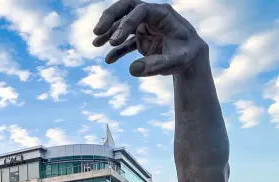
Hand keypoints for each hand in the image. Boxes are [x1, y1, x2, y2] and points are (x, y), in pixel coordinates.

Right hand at [92, 0, 207, 76]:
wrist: (191, 59)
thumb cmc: (187, 56)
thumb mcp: (177, 61)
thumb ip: (157, 65)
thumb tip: (133, 69)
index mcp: (163, 14)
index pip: (140, 11)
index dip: (125, 24)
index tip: (114, 41)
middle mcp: (152, 16)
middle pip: (127, 7)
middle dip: (110, 17)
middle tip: (97, 31)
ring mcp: (145, 26)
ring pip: (122, 22)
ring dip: (108, 32)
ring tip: (95, 44)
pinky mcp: (141, 38)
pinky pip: (125, 41)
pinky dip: (116, 50)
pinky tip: (109, 60)